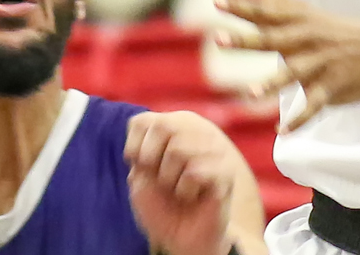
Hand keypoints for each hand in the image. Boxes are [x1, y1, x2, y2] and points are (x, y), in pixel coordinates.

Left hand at [125, 111, 236, 254]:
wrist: (183, 239)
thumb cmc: (161, 206)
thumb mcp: (140, 177)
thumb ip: (142, 150)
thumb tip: (158, 132)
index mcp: (172, 128)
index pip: (143, 120)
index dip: (134, 147)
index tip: (141, 169)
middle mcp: (196, 132)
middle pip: (164, 126)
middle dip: (152, 160)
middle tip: (162, 180)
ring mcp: (214, 149)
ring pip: (179, 149)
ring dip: (169, 179)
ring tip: (178, 190)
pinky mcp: (226, 171)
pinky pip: (195, 171)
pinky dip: (185, 190)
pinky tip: (193, 196)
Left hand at [217, 0, 359, 131]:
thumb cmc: (328, 27)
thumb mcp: (298, 10)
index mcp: (296, 19)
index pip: (264, 9)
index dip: (241, 4)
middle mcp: (305, 39)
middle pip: (272, 38)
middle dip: (246, 40)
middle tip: (218, 39)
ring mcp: (319, 63)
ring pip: (293, 74)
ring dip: (272, 84)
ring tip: (251, 94)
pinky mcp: (332, 86)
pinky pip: (313, 105)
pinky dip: (299, 119)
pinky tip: (282, 130)